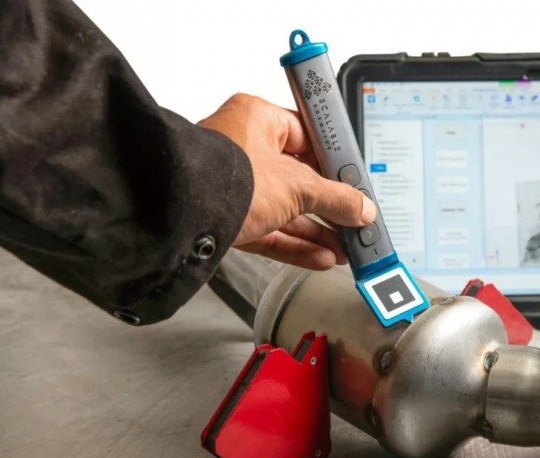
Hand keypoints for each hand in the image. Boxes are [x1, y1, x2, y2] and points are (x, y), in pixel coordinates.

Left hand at [199, 94, 375, 268]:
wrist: (179, 216)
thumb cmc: (224, 178)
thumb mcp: (297, 186)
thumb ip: (335, 198)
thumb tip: (361, 208)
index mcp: (257, 119)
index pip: (307, 137)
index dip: (334, 163)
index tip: (353, 183)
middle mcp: (242, 148)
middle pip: (297, 179)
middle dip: (328, 206)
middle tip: (352, 220)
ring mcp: (232, 185)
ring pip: (284, 209)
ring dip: (315, 231)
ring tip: (343, 246)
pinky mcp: (226, 217)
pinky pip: (268, 230)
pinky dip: (294, 244)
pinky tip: (320, 256)